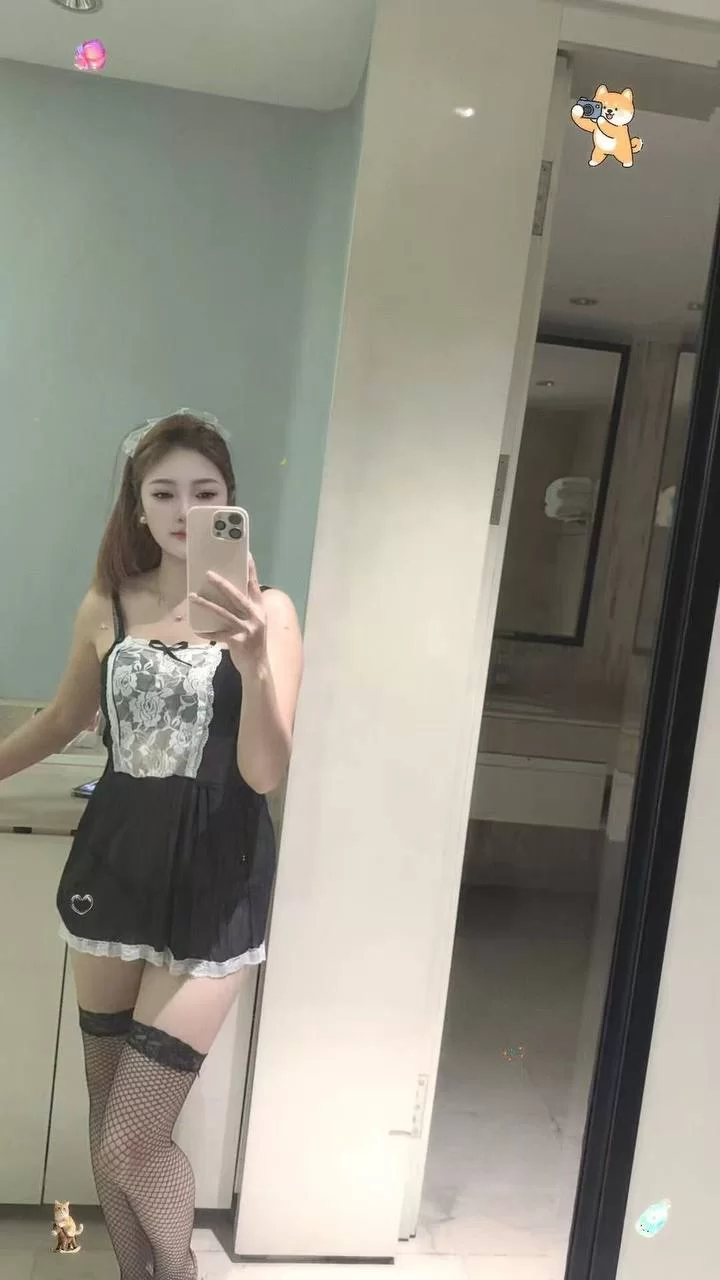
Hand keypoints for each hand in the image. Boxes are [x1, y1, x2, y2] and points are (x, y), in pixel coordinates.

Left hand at [190, 556, 267, 675]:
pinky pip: (219, 634)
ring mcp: (248, 628)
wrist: (258, 666)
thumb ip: (245, 609)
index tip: (246, 555)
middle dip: (222, 584)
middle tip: (208, 574)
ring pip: (224, 613)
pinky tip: (198, 630)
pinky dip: (208, 632)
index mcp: (259, 608)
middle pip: (237, 596)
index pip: (254, 585)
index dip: (250, 570)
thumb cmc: (253, 642)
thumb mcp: (254, 622)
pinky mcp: (238, 641)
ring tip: (193, 597)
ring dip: (207, 604)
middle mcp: (255, 616)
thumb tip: (226, 593)